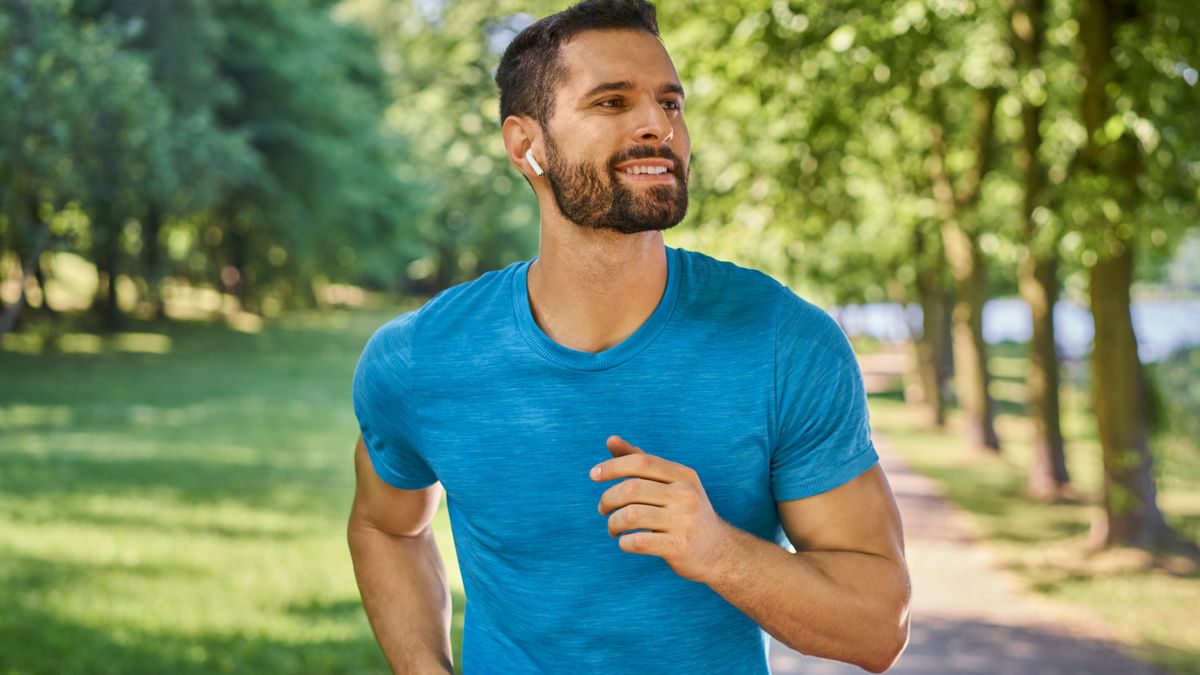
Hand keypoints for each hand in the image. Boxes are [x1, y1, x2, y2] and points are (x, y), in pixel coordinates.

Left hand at [590, 435, 733, 583]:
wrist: (719, 552)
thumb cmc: (686, 513)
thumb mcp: (671, 483)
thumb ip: (641, 462)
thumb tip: (610, 440)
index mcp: (683, 475)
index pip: (642, 462)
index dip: (613, 466)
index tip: (593, 474)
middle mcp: (686, 495)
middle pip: (632, 489)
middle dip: (608, 499)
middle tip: (602, 509)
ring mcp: (684, 521)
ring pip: (631, 516)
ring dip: (613, 523)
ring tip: (613, 528)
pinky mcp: (679, 547)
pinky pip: (638, 542)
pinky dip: (623, 542)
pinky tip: (624, 542)